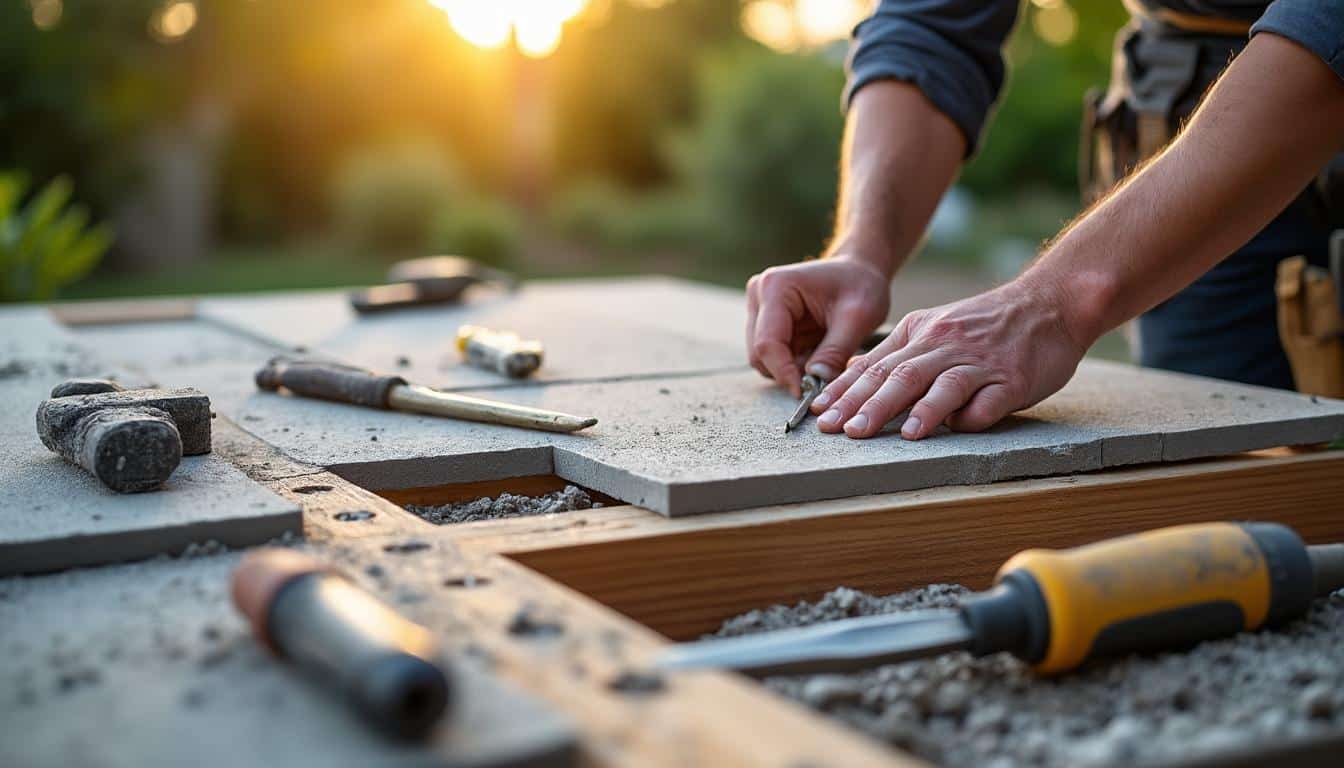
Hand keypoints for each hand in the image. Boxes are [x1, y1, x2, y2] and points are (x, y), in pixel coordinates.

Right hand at [745, 255, 890, 396]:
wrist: (859, 271)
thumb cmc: (861, 285)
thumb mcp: (858, 317)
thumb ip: (835, 351)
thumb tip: (816, 384)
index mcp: (776, 287)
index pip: (767, 343)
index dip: (784, 373)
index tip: (806, 394)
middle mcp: (759, 296)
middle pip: (760, 353)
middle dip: (789, 372)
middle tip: (822, 378)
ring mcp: (759, 310)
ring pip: (763, 359)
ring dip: (791, 369)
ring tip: (824, 358)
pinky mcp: (765, 323)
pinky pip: (772, 357)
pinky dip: (793, 364)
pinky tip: (816, 353)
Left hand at [810, 277, 1090, 438]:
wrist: (1050, 302)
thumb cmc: (988, 324)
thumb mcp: (936, 327)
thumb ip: (900, 352)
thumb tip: (856, 374)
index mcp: (922, 332)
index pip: (875, 365)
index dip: (845, 390)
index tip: (819, 413)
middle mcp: (945, 344)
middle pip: (899, 375)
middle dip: (867, 404)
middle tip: (841, 429)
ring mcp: (979, 361)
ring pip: (941, 384)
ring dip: (918, 410)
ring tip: (899, 435)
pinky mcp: (1012, 377)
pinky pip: (989, 399)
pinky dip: (973, 415)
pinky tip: (957, 430)